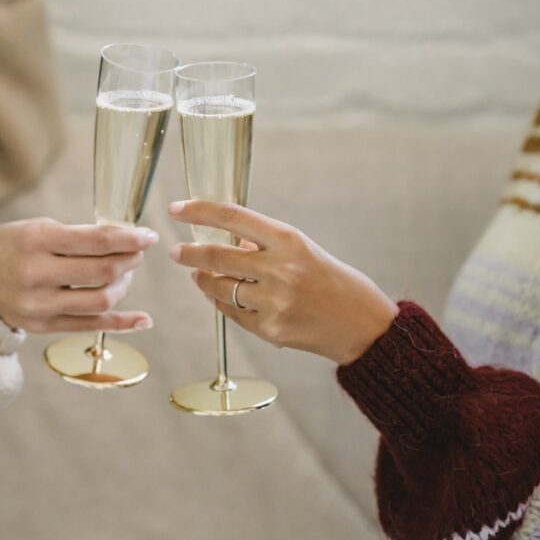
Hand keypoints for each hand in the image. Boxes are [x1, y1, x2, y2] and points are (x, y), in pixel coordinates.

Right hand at [0, 218, 157, 333]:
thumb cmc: (8, 247)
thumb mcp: (36, 229)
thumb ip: (77, 236)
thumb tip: (124, 240)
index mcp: (37, 241)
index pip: (97, 241)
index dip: (130, 239)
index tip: (148, 236)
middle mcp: (38, 275)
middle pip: (103, 272)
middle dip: (130, 261)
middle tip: (137, 253)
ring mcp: (40, 305)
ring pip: (100, 301)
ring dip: (124, 286)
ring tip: (125, 275)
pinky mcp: (43, 326)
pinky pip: (90, 326)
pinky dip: (120, 323)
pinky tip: (142, 319)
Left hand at [168, 201, 397, 364]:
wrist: (363, 326)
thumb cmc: (334, 281)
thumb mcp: (304, 250)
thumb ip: (266, 244)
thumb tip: (229, 240)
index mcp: (288, 240)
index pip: (232, 216)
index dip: (198, 211)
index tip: (176, 209)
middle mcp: (279, 269)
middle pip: (216, 255)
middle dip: (189, 252)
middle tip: (177, 251)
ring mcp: (274, 302)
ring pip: (219, 287)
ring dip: (203, 280)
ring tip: (198, 275)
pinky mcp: (270, 330)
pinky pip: (232, 313)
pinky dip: (220, 302)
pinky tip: (218, 295)